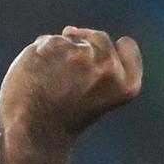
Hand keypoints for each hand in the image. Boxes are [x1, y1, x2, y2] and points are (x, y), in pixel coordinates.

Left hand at [0, 26, 142, 163]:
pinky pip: (47, 41)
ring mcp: (82, 54)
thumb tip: (72, 30)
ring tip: (49, 84)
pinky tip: (35, 77)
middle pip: (99, 38)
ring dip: (58, 55)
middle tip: (67, 82)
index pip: (127, 46)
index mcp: (126, 84)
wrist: (35, 133)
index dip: (112, 51)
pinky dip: (39, 56)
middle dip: (83, 50)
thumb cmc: (63, 119)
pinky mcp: (55, 46)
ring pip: (70, 39)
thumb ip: (100, 68)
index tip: (96, 67)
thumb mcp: (97, 96)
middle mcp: (109, 66)